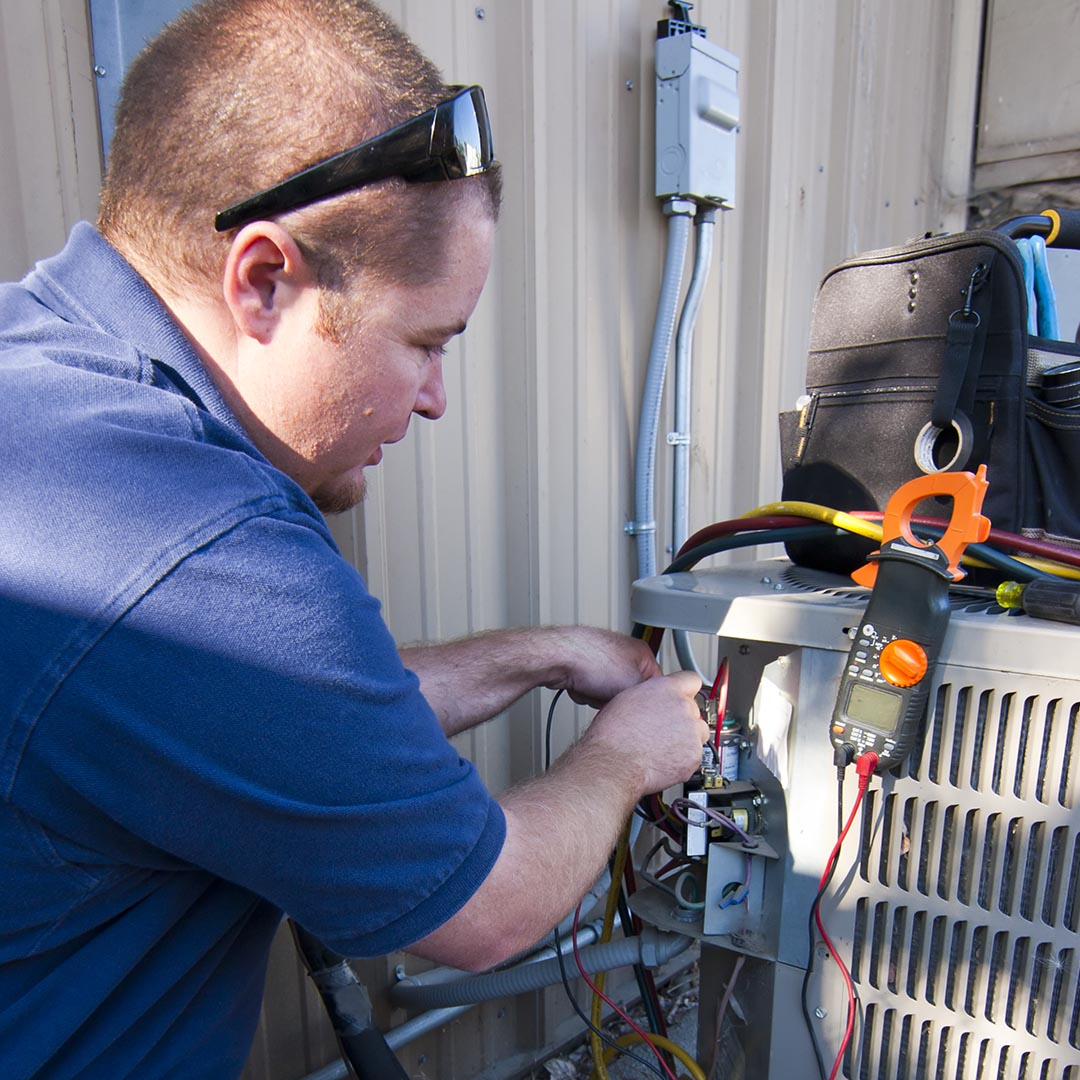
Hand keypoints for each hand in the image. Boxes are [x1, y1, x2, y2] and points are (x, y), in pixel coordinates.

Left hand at [549, 627, 662, 707]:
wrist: (558, 657)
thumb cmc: (591, 661)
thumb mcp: (632, 685)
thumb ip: (647, 697)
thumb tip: (649, 707)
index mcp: (641, 653)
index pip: (655, 684)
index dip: (644, 699)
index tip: (635, 707)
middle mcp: (623, 653)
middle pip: (628, 691)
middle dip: (615, 699)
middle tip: (608, 695)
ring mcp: (602, 659)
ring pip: (608, 693)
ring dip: (598, 697)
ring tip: (592, 689)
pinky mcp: (584, 668)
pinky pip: (591, 691)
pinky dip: (585, 693)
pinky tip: (580, 687)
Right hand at [581, 669, 707, 795]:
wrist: (614, 764)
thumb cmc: (614, 734)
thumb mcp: (627, 698)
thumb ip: (651, 693)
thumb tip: (656, 697)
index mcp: (666, 689)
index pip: (691, 679)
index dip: (686, 689)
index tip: (683, 696)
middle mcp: (683, 707)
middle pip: (694, 708)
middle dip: (682, 717)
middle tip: (664, 728)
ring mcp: (691, 732)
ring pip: (698, 731)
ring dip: (686, 737)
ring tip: (663, 745)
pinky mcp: (694, 755)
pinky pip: (695, 754)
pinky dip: (683, 757)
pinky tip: (664, 758)